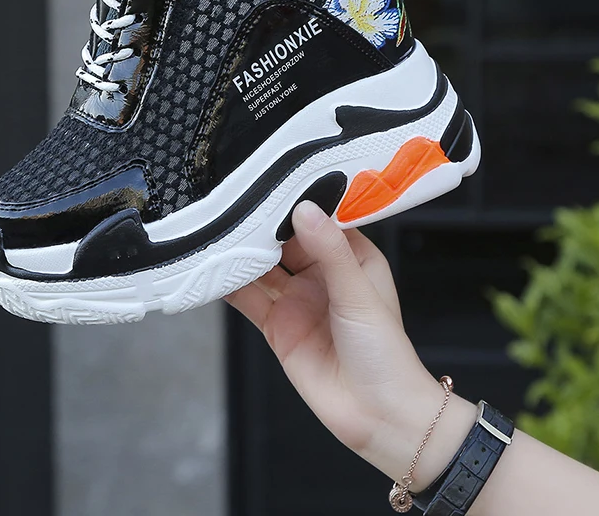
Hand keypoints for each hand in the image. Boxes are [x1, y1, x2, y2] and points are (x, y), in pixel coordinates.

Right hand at [226, 200, 475, 489]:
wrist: (376, 417)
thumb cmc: (385, 353)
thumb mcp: (358, 294)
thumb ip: (329, 251)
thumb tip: (304, 209)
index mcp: (351, 258)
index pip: (320, 220)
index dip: (297, 202)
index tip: (273, 180)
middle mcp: (321, 274)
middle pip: (284, 241)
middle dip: (262, 225)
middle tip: (234, 202)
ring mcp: (297, 300)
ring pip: (262, 267)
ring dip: (242, 252)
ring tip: (217, 229)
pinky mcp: (277, 326)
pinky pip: (248, 299)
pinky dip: (229, 285)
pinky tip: (213, 269)